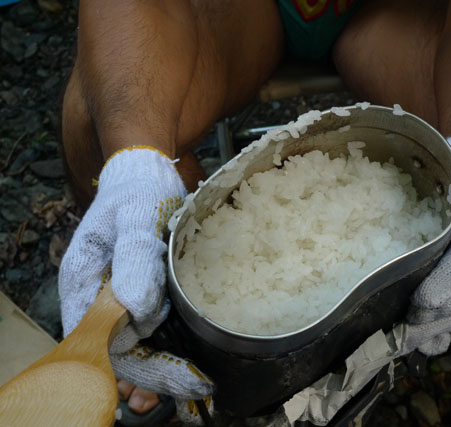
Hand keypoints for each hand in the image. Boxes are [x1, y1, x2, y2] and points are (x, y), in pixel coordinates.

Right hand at [59, 147, 213, 418]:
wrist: (146, 176)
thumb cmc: (137, 193)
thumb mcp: (137, 219)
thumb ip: (133, 260)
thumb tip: (134, 310)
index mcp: (83, 282)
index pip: (102, 339)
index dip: (140, 363)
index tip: (180, 374)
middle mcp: (95, 297)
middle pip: (119, 350)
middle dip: (155, 375)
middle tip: (198, 387)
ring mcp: (116, 298)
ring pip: (133, 346)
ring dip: (160, 368)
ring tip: (195, 383)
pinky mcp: (138, 294)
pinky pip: (147, 330)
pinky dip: (165, 348)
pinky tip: (189, 360)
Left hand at [403, 137, 450, 355]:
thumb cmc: (437, 195)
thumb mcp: (422, 197)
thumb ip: (408, 223)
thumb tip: (383, 268)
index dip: (450, 279)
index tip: (420, 300)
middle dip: (443, 313)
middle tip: (407, 325)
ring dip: (445, 327)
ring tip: (411, 335)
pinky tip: (428, 337)